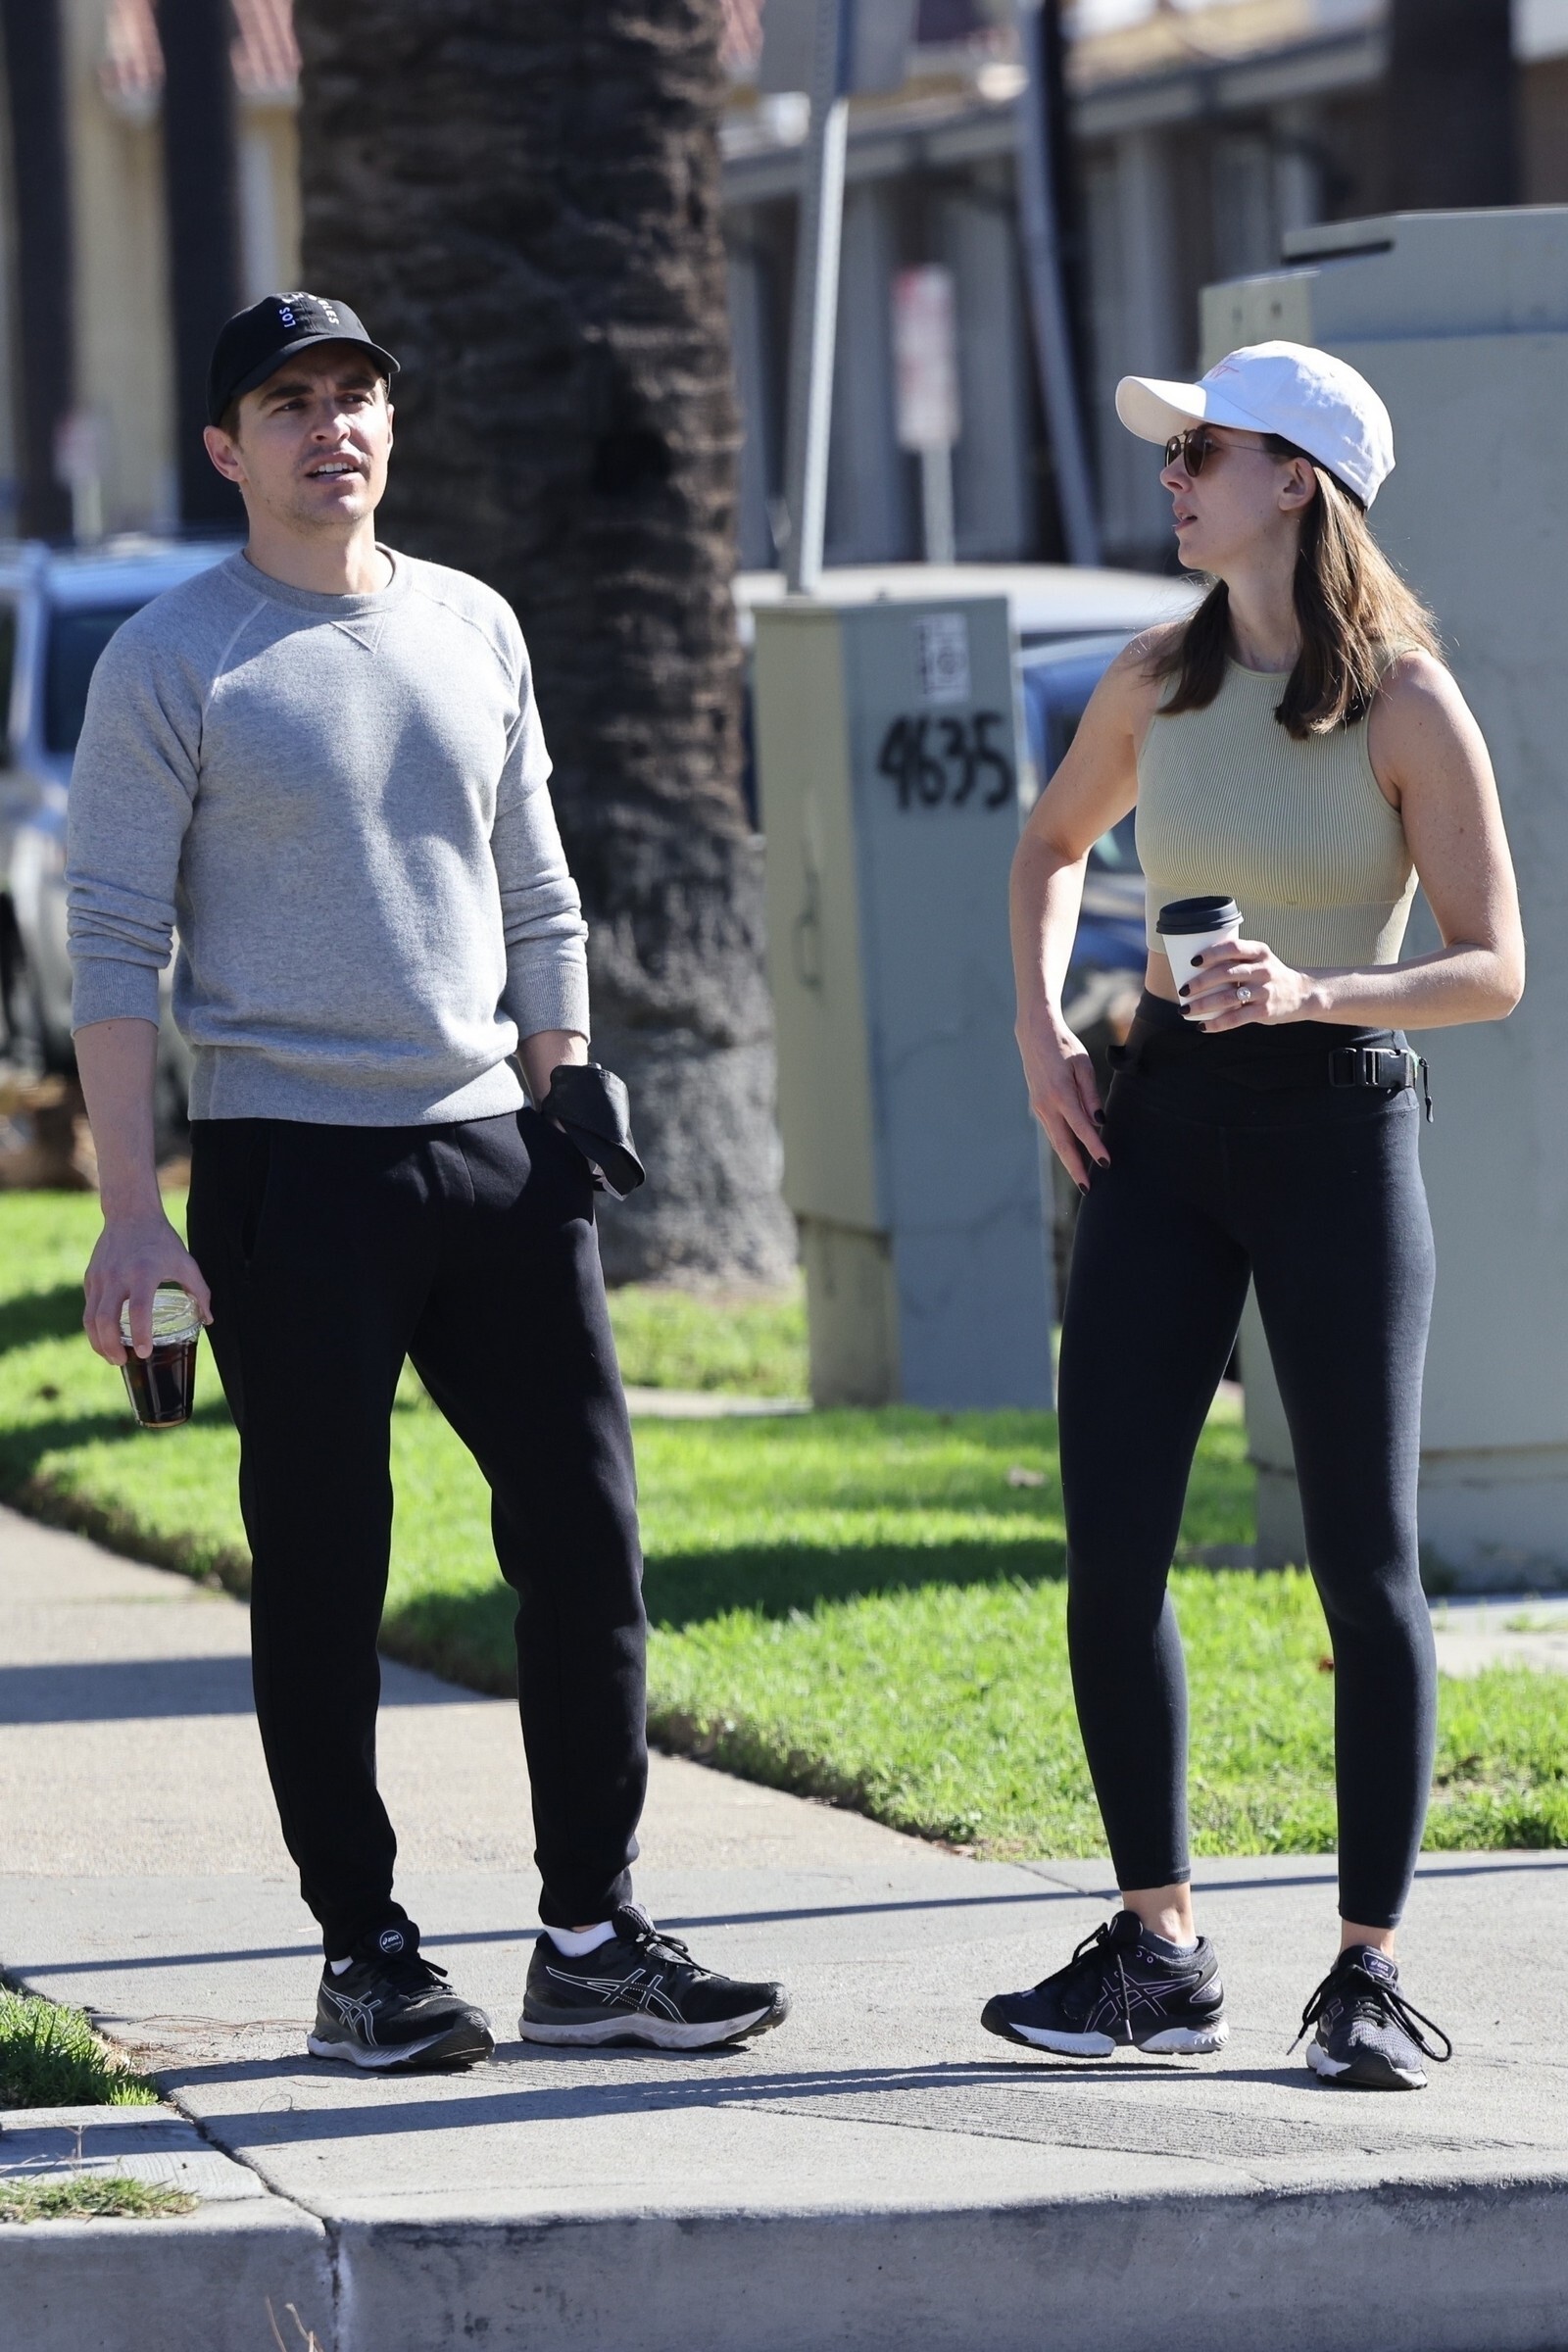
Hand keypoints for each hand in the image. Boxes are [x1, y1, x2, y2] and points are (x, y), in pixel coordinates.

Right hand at [83, 1211, 211, 1365]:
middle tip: (123, 1361)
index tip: (143, 1352)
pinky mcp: (90, 1278)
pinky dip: (95, 1329)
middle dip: (111, 1347)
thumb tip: (208, 1320)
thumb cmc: (162, 1240)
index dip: (140, 1334)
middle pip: (105, 1320)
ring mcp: (100, 1277)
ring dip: (99, 1343)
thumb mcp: (186, 1263)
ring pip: (90, 1318)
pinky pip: (89, 1308)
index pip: (140, 1309)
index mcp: (144, 1272)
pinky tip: (106, 1339)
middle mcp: (117, 1276)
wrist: (130, 1213)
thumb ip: (200, 1292)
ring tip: (113, 1357)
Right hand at [1016, 1015, 1108, 1190]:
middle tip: (1087, 1188)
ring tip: (1082, 1178)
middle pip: (1063, 1144)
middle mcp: (1047, 1105)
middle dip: (1076, 1168)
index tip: (1106, 1162)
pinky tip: (1072, 1155)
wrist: (1035, 1035)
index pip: (1081, 1128)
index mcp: (1061, 1094)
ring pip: (1056, 1141)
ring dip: (1068, 1161)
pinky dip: (1062, 1146)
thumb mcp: (1083, 1066)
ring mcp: (1039, 1107)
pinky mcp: (1038, 1106)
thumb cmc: (1064, 1047)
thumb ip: (1091, 1095)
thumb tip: (1098, 1122)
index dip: (1094, 1147)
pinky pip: (1052, 1131)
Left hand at [1180, 937, 1318, 1030]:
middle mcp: (1263, 969)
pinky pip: (1236, 1018)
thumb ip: (1235, 959)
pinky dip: (1216, 1023)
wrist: (1301, 994)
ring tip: (1185, 1010)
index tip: (1193, 962)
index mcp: (1259, 951)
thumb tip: (1193, 965)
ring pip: (1227, 998)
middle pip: (1226, 973)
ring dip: (1202, 1005)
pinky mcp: (1265, 1011)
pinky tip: (1202, 1026)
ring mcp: (1265, 991)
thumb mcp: (1259, 959)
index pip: (1233, 948)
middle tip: (1183, 990)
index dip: (1211, 954)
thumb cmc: (1269, 975)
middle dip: (1200, 983)